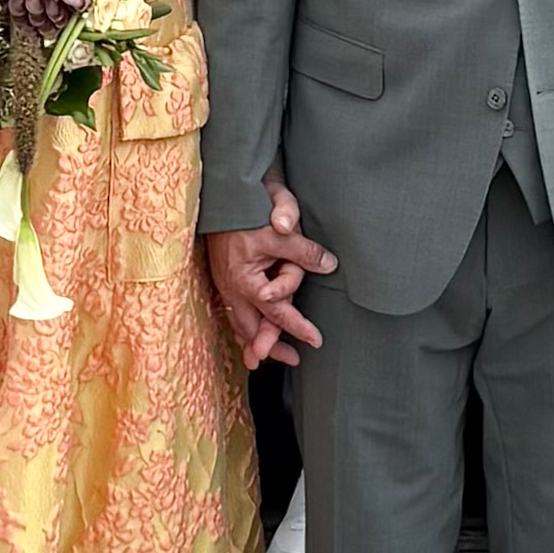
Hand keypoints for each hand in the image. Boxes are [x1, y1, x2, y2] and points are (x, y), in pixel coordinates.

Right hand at [205, 176, 336, 367]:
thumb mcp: (281, 229)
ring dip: (254, 340)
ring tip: (263, 358)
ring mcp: (225, 284)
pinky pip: (233, 310)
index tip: (315, 340)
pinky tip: (246, 334)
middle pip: (252, 328)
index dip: (297, 327)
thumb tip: (329, 265)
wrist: (225, 192)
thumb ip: (304, 251)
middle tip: (292, 359)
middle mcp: (232, 287)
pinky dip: (242, 325)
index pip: (276, 311)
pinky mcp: (224, 278)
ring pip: (239, 321)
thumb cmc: (251, 210)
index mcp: (245, 279)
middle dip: (270, 345)